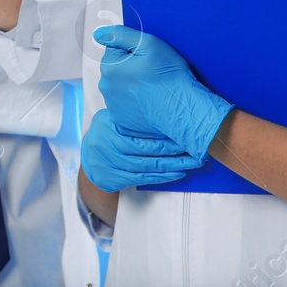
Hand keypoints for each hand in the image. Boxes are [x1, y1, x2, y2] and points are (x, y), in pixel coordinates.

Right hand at [82, 110, 205, 191]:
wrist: (90, 156)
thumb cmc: (110, 132)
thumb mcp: (115, 119)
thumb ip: (134, 116)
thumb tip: (168, 109)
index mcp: (108, 124)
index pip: (140, 130)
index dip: (164, 133)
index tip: (184, 131)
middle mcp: (107, 144)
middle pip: (146, 149)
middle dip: (174, 150)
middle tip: (195, 148)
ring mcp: (109, 162)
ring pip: (146, 166)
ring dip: (172, 165)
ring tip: (191, 162)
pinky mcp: (113, 178)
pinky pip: (141, 178)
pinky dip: (161, 177)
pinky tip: (176, 173)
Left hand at [94, 25, 234, 158]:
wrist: (183, 109)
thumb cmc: (168, 75)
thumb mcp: (149, 44)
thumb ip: (120, 34)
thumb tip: (98, 33)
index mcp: (108, 67)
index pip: (115, 50)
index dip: (133, 51)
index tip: (148, 59)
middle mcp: (105, 87)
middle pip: (116, 71)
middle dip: (130, 69)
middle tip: (152, 75)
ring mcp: (112, 107)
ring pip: (120, 89)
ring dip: (132, 87)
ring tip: (152, 90)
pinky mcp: (121, 123)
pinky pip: (125, 108)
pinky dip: (135, 106)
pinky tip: (149, 104)